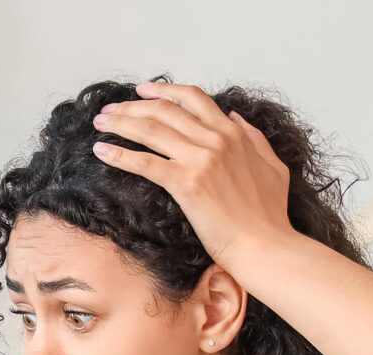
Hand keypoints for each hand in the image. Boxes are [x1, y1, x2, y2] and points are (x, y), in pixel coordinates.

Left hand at [91, 82, 293, 274]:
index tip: (142, 91)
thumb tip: (235, 118)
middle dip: (131, 106)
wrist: (265, 245)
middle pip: (164, 110)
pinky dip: (119, 154)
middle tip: (110, 109)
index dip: (163, 91)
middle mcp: (215, 139)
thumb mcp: (272, 166)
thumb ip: (254, 138)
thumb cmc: (270, 216)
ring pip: (150, 129)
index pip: (192, 98)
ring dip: (120, 123)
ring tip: (100, 124)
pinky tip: (101, 151)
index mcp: (232, 133)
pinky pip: (144, 162)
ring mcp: (199, 159)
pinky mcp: (185, 183)